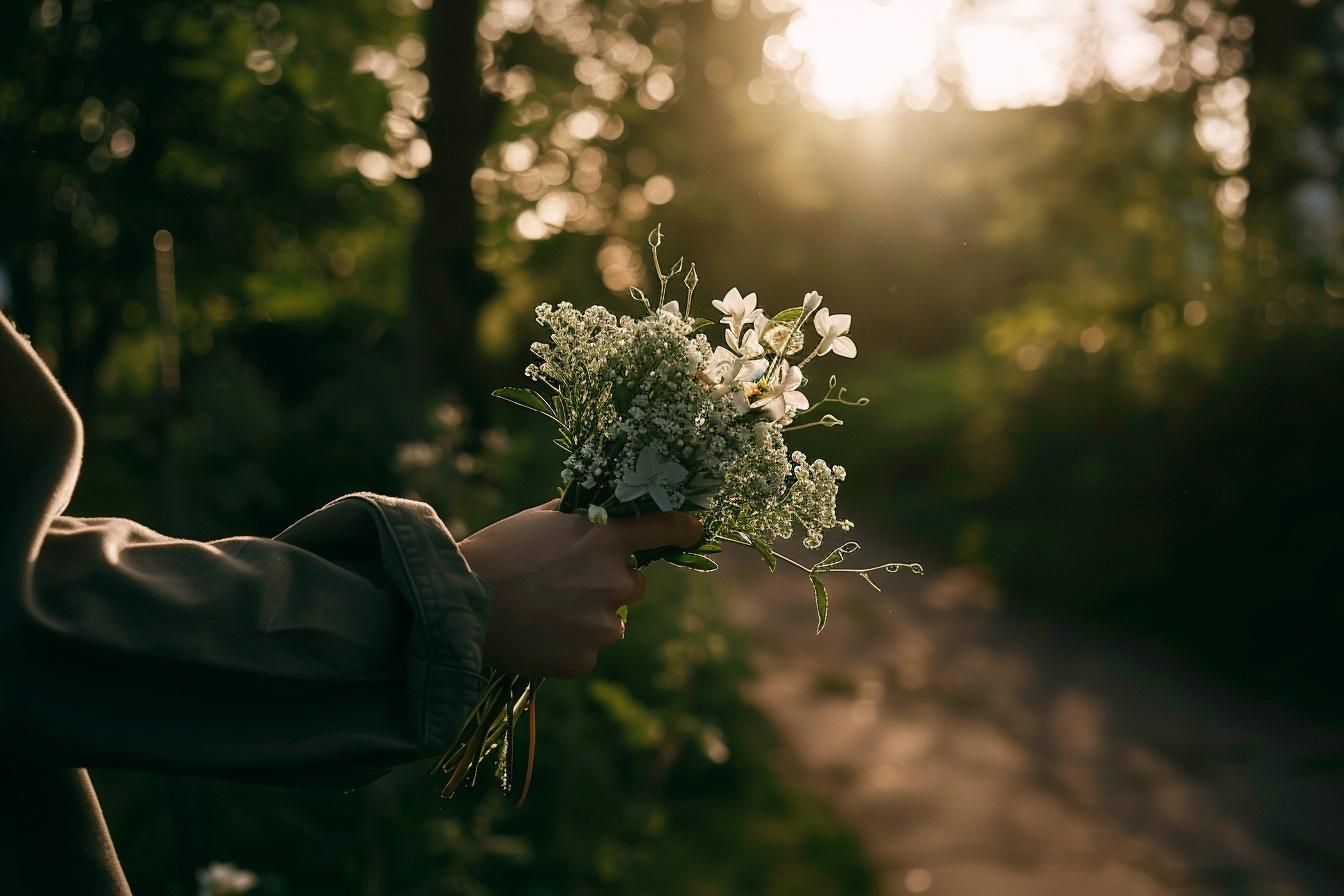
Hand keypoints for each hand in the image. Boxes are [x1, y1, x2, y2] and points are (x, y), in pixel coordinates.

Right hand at [459, 500, 701, 677]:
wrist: (460, 605)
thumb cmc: (497, 552)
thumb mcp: (540, 519)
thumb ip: (579, 517)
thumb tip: (601, 511)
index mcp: (605, 538)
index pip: (663, 528)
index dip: (685, 528)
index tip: (696, 530)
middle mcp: (614, 580)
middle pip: (633, 585)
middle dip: (608, 585)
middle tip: (564, 584)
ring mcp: (602, 624)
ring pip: (610, 622)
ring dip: (588, 618)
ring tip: (544, 612)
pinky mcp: (585, 658)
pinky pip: (587, 651)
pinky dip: (568, 646)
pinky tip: (538, 635)